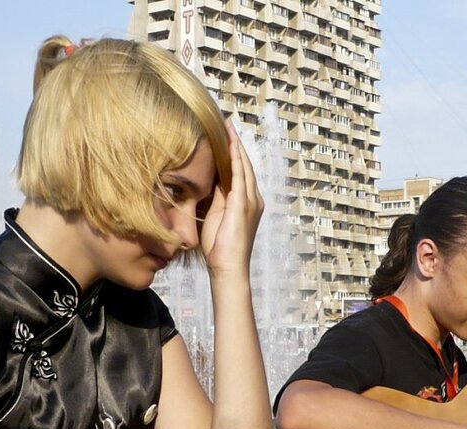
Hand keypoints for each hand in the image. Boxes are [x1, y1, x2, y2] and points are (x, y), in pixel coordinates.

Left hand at [198, 120, 264, 277]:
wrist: (228, 266)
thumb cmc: (220, 248)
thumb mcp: (216, 216)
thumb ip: (218, 197)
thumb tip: (212, 179)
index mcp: (247, 203)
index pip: (241, 172)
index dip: (234, 154)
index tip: (226, 137)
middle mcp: (254, 199)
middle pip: (245, 165)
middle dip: (237, 144)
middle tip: (228, 124)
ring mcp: (251, 201)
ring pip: (244, 166)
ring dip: (236, 146)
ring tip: (228, 127)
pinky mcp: (243, 204)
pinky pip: (240, 175)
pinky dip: (236, 158)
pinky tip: (231, 144)